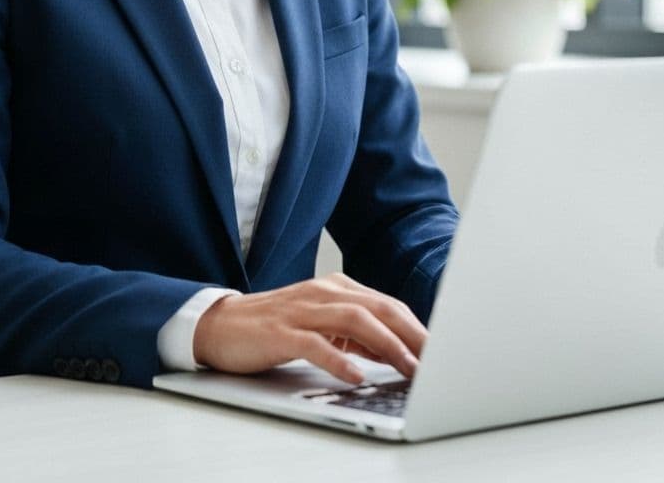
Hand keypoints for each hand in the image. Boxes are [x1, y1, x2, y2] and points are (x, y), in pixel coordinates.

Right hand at [192, 273, 425, 385]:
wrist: (220, 324)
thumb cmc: (275, 327)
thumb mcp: (321, 325)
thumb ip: (354, 333)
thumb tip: (395, 351)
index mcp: (336, 288)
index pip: (386, 304)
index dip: (417, 327)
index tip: (442, 351)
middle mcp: (322, 292)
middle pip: (378, 308)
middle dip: (412, 334)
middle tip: (437, 360)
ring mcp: (301, 310)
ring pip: (354, 320)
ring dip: (386, 345)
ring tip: (409, 368)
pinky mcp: (280, 332)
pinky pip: (314, 344)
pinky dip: (338, 358)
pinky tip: (356, 375)